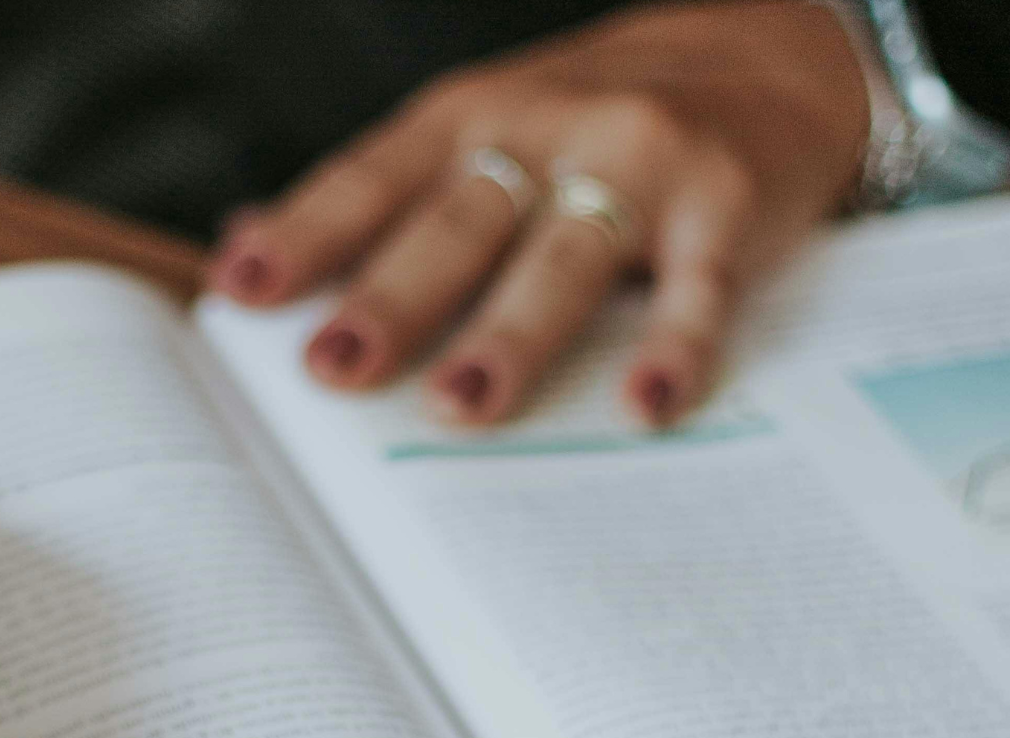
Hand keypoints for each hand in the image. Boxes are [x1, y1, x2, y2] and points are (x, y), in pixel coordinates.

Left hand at [209, 0, 868, 426]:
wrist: (770, 59)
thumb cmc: (588, 125)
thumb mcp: (475, 134)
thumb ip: (373, 198)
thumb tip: (239, 247)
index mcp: (466, 118)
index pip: (370, 178)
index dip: (303, 232)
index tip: (241, 291)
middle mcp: (543, 128)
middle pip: (455, 222)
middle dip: (391, 297)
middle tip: (333, 368)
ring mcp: (637, 161)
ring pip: (561, 256)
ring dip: (509, 334)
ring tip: (460, 406)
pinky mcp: (725, 203)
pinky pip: (698, 286)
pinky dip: (675, 347)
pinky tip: (645, 405)